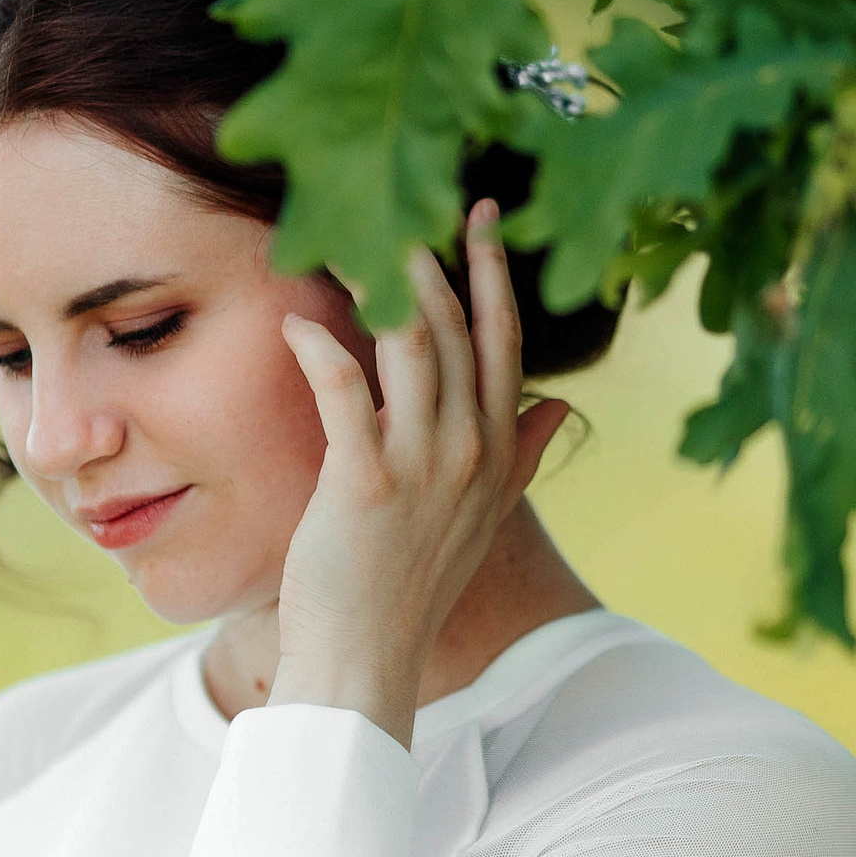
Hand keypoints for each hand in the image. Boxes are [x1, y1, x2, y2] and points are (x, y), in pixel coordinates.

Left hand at [267, 198, 572, 747]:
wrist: (369, 658)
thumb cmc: (414, 583)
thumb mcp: (483, 516)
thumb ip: (523, 455)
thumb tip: (559, 405)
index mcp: (496, 450)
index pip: (505, 341)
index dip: (494, 273)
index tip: (481, 213)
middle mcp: (469, 450)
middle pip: (461, 329)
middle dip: (439, 258)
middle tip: (410, 199)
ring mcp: (421, 466)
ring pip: (412, 347)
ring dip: (386, 285)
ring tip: (357, 236)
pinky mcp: (363, 484)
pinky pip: (344, 394)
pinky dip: (320, 350)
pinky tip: (296, 322)